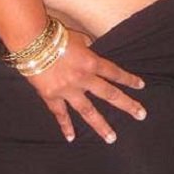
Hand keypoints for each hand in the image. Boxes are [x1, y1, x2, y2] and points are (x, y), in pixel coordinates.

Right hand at [28, 30, 146, 142]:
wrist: (32, 42)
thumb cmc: (55, 35)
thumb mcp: (78, 38)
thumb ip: (88, 46)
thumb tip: (92, 49)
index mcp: (91, 62)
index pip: (114, 72)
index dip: (129, 79)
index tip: (141, 86)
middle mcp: (83, 79)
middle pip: (109, 94)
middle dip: (126, 105)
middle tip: (140, 115)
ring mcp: (68, 90)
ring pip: (88, 111)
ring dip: (101, 125)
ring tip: (111, 138)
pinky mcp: (51, 96)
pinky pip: (60, 113)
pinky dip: (65, 126)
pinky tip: (71, 138)